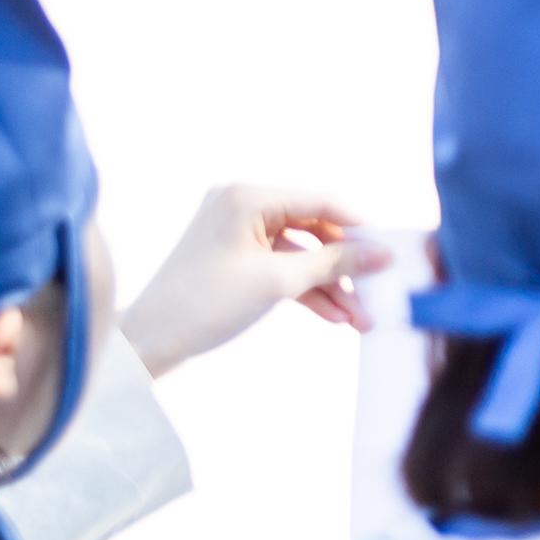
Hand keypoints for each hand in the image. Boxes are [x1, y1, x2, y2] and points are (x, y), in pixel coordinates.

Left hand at [116, 184, 392, 377]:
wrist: (146, 344)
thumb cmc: (203, 305)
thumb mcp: (277, 282)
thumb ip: (333, 262)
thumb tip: (381, 253)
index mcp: (248, 195)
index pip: (321, 201)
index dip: (360, 227)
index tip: (392, 253)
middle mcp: (242, 204)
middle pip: (314, 227)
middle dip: (346, 265)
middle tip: (377, 293)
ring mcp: (238, 232)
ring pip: (301, 252)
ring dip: (330, 284)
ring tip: (360, 319)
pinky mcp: (235, 258)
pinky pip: (282, 267)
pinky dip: (306, 290)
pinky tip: (334, 317)